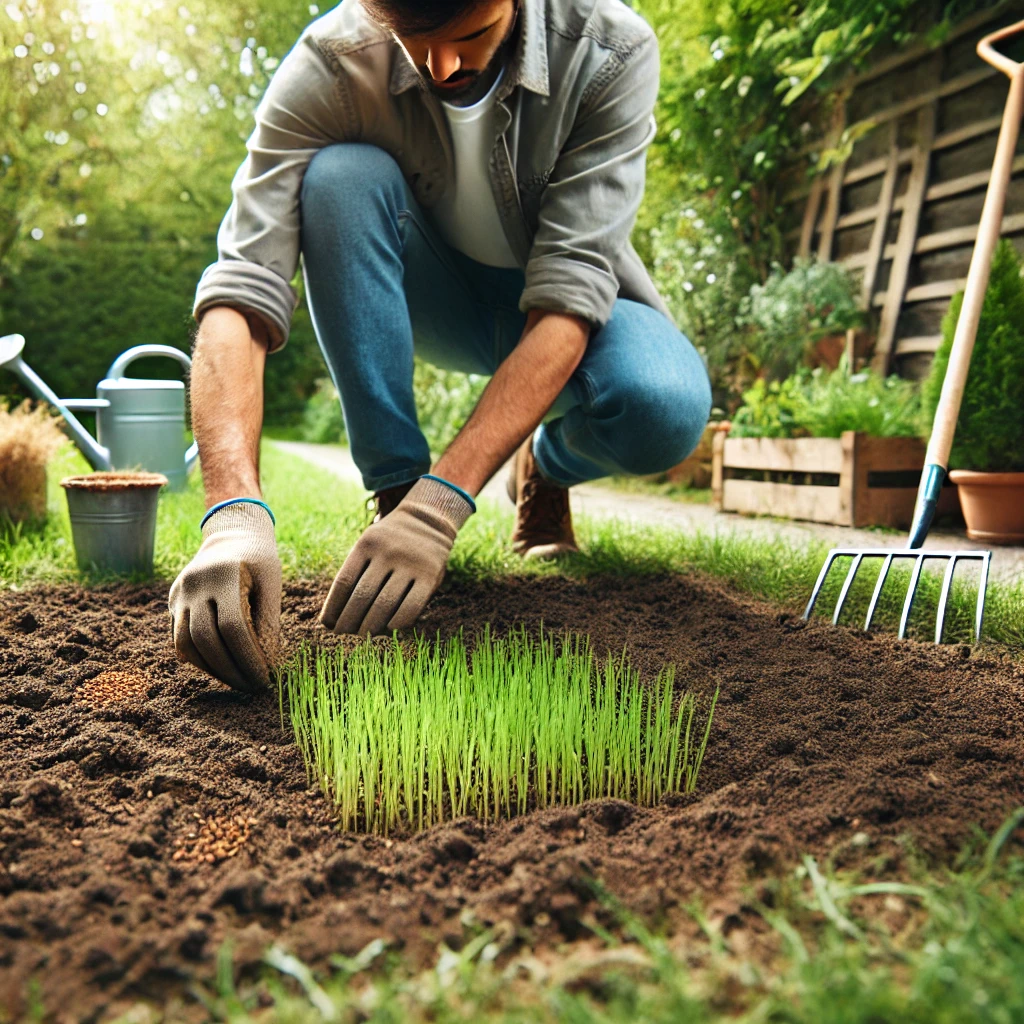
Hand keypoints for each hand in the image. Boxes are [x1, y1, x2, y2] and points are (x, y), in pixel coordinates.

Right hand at [168, 501, 282, 691]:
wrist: (231, 534)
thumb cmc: (260, 560)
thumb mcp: (272, 582)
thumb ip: (268, 620)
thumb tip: (268, 664)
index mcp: (225, 575)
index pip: (234, 627)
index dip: (249, 657)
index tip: (266, 678)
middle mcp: (196, 584)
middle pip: (207, 639)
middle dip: (231, 670)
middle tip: (253, 688)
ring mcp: (180, 593)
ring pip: (186, 643)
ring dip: (211, 669)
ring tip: (237, 682)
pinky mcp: (173, 601)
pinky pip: (179, 638)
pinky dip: (199, 658)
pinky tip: (221, 669)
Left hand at [319, 476, 473, 635]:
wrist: (427, 520)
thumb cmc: (389, 542)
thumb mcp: (369, 545)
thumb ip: (355, 572)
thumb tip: (333, 616)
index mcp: (366, 544)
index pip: (343, 582)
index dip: (333, 608)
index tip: (329, 625)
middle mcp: (388, 552)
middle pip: (361, 596)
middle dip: (349, 621)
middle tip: (345, 633)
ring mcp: (410, 564)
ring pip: (384, 604)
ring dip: (370, 626)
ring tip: (364, 634)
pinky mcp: (430, 576)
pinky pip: (410, 606)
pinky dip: (397, 622)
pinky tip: (389, 627)